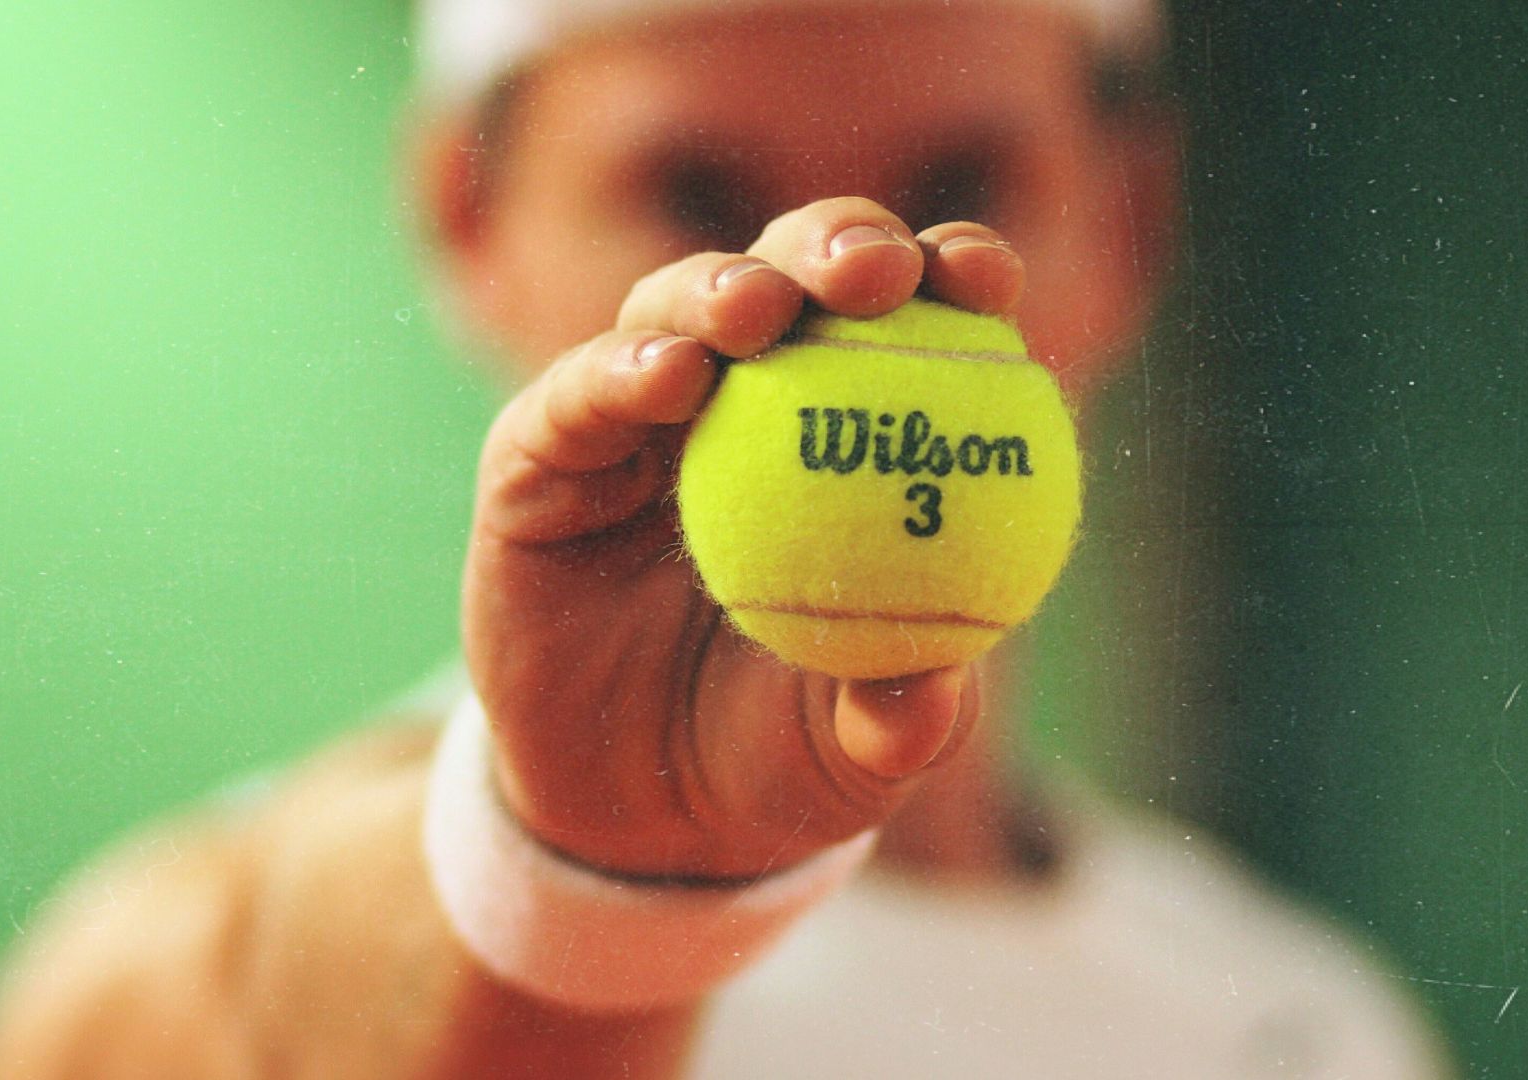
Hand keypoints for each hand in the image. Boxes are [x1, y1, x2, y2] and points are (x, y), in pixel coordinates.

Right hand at [462, 197, 1026, 880]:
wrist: (639, 823)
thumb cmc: (777, 756)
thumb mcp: (851, 753)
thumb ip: (898, 717)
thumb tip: (940, 691)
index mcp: (854, 433)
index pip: (916, 324)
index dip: (954, 276)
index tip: (989, 283)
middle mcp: (748, 400)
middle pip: (797, 276)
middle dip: (839, 242)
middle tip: (876, 270)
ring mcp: (637, 421)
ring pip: (676, 309)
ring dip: (721, 290)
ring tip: (759, 312)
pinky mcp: (539, 460)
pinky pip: (572, 400)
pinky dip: (616, 374)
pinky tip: (668, 378)